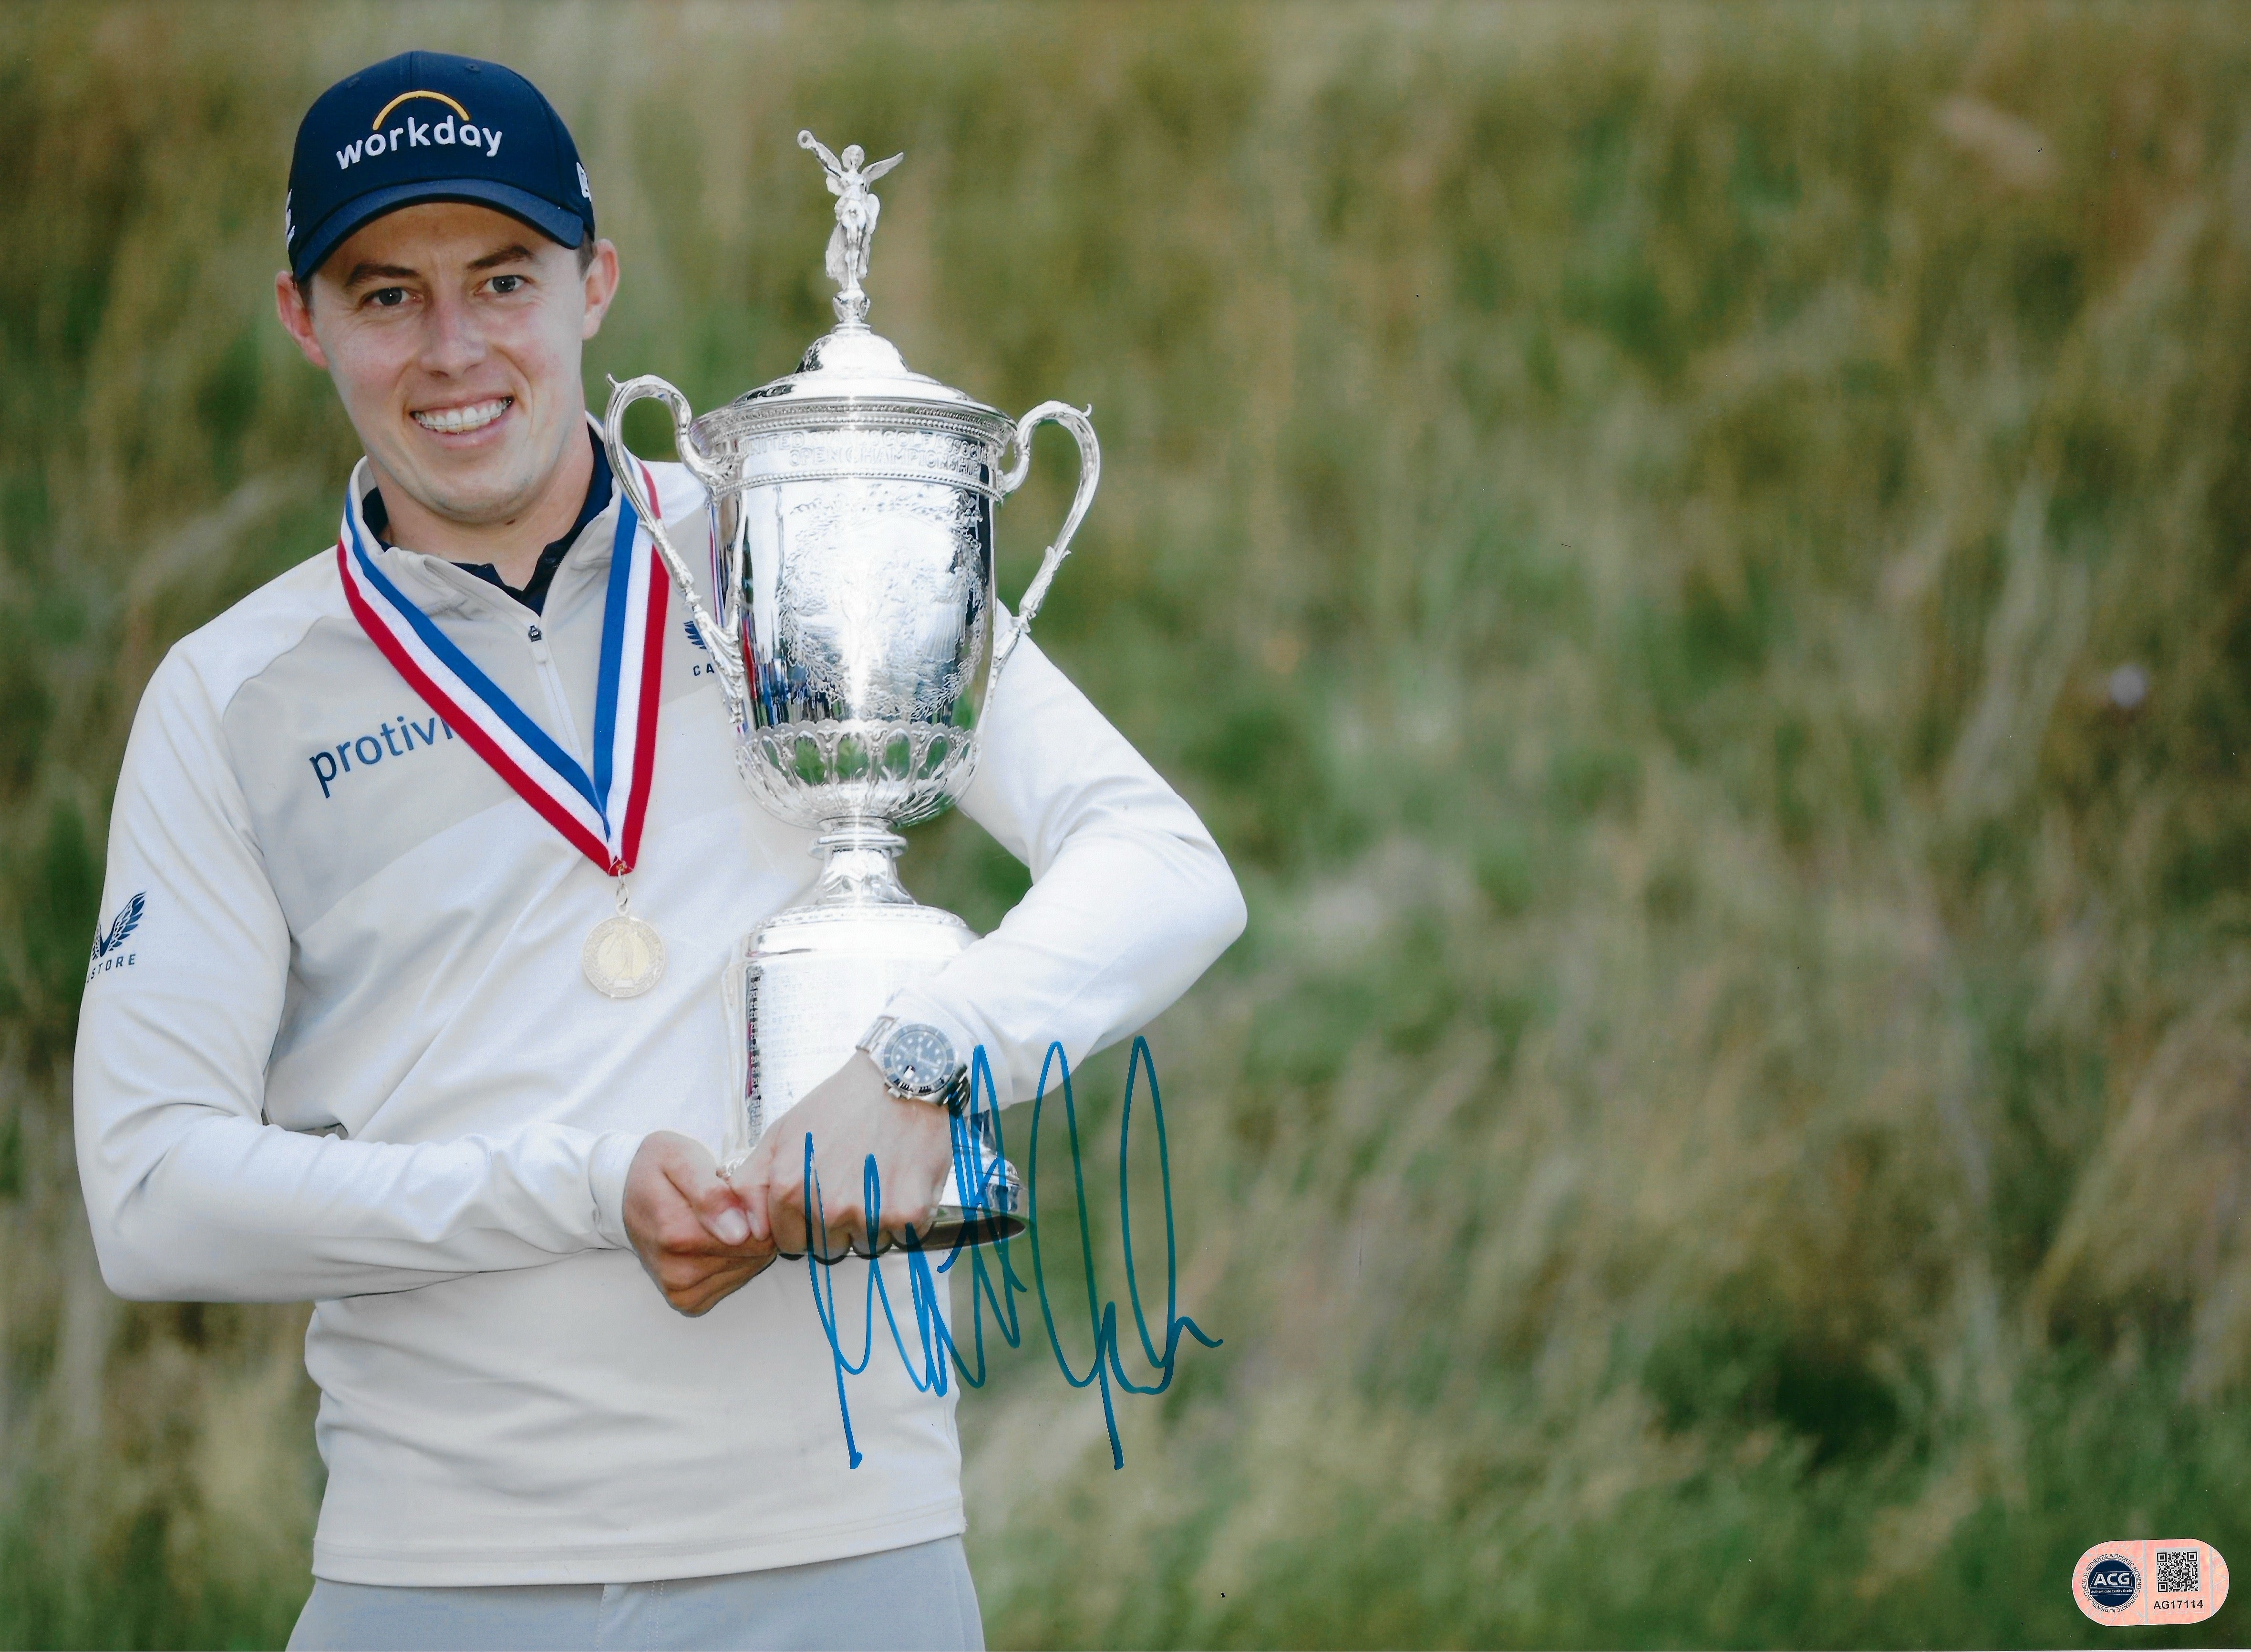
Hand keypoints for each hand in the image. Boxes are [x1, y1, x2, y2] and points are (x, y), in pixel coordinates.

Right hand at [622, 1131, 778, 1314]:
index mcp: (677, 1235)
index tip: (736, 1193)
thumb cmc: (658, 1168)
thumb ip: (710, 1194)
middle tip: (726, 1204)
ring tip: (717, 1219)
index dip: (756, 1210)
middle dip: (750, 1225)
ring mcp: (680, 1290)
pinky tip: (716, 1240)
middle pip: (754, 1254)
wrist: (627, 1190)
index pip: (756, 1236)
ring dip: (743, 1243)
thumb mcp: (681, 1160)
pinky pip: (732, 1283)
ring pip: (747, 1268)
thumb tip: (737, 1233)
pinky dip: (733, 1261)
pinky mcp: (686, 1301)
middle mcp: (677, 1273)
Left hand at [735, 1052, 952, 1259]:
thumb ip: (751, 1184)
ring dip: (872, 1224)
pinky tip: (901, 1181)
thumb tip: (748, 1232)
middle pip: (828, 1249)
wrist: (900, 1079)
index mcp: (790, 1189)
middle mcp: (827, 1208)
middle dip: (837, 1226)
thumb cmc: (840, 1105)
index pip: (790, 1243)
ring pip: (866, 1246)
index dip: (805, 1223)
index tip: (820, 1196)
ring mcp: (870, 1214)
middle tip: (852, 1184)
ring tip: (877, 1180)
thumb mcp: (780, 1135)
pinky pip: (902, 1237)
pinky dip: (905, 1218)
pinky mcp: (909, 1214)